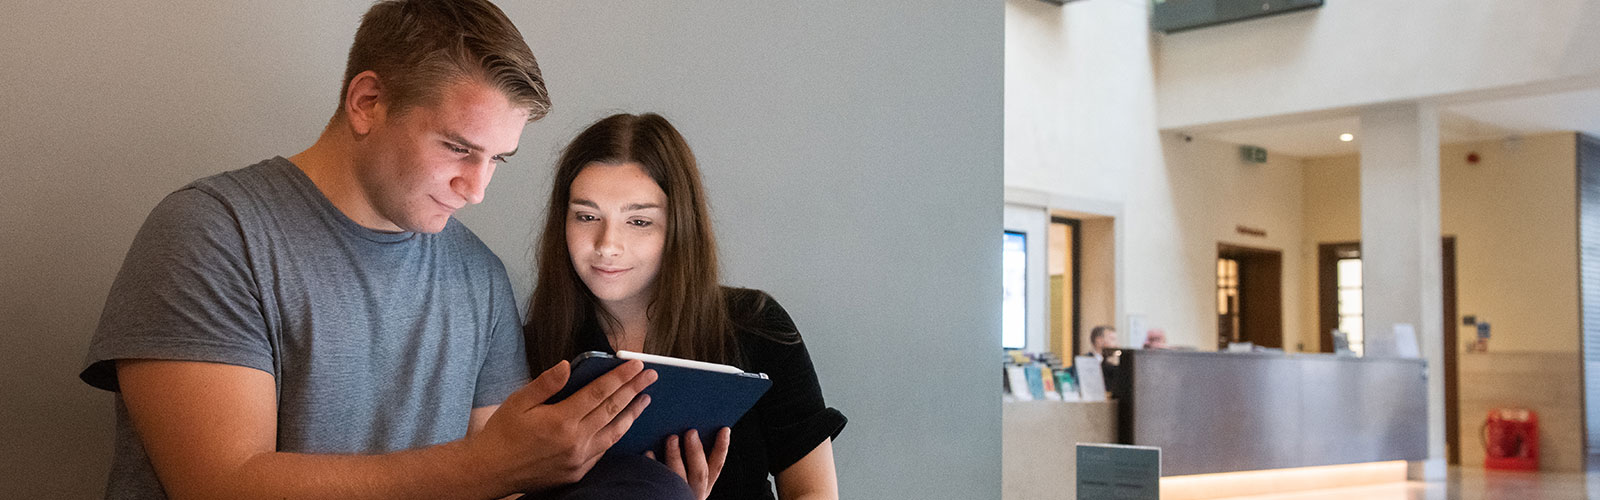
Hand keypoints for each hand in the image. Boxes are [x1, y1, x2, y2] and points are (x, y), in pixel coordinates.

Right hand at [468, 360, 657, 493]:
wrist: (491, 471)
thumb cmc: (502, 433)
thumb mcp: (518, 401)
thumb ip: (546, 383)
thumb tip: (568, 366)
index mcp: (561, 420)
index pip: (599, 392)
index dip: (620, 377)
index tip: (636, 364)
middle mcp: (575, 440)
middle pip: (613, 409)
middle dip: (634, 389)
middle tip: (651, 375)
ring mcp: (579, 459)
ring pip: (614, 432)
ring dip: (632, 413)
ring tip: (645, 398)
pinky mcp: (578, 472)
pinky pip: (603, 450)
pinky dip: (616, 434)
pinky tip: (622, 424)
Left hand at [645, 427, 730, 499]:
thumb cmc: (665, 481)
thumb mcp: (685, 474)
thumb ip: (689, 458)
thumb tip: (689, 429)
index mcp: (702, 486)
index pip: (716, 466)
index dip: (722, 448)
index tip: (724, 429)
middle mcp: (692, 493)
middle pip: (699, 473)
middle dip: (697, 451)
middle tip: (691, 432)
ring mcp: (676, 496)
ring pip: (678, 477)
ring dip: (676, 455)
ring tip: (671, 438)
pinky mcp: (657, 496)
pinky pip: (655, 482)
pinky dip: (653, 465)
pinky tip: (649, 452)